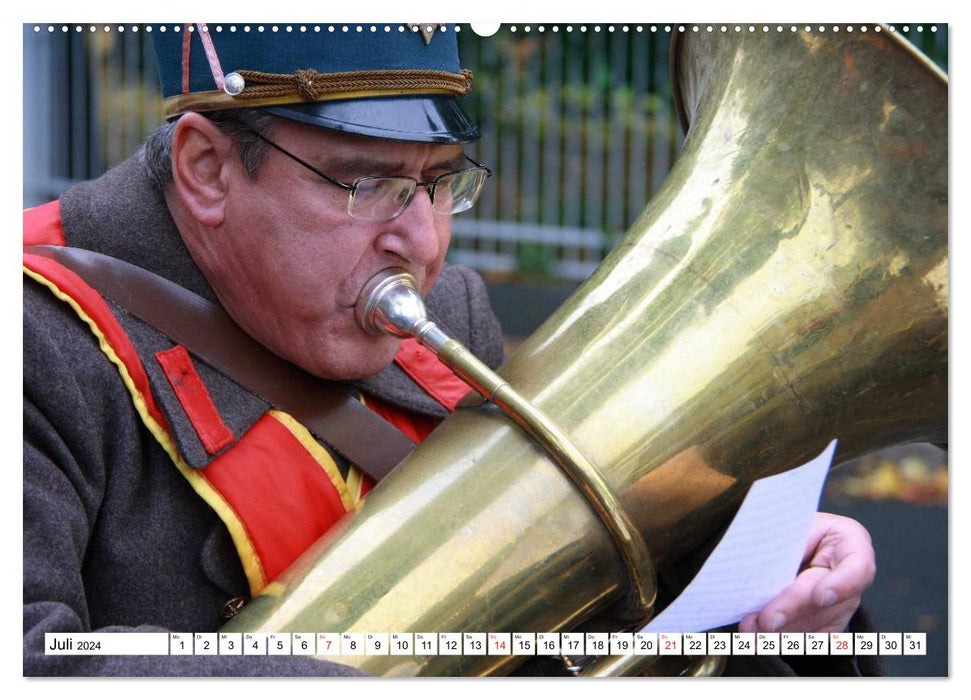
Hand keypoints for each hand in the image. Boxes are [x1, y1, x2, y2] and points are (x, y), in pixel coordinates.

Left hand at [738, 512, 875, 633]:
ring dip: (782, 631)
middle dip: (793, 610)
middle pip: (828, 602)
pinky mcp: (825, 624)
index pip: (858, 567)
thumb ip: (779, 542)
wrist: (783, 540)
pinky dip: (781, 639)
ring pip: (814, 625)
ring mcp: (842, 604)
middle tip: (766, 621)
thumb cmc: (787, 526)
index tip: (820, 596)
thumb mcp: (785, 523)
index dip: (842, 584)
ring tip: (751, 629)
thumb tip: (753, 562)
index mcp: (849, 541)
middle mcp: (851, 577)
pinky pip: (806, 638)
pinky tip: (759, 640)